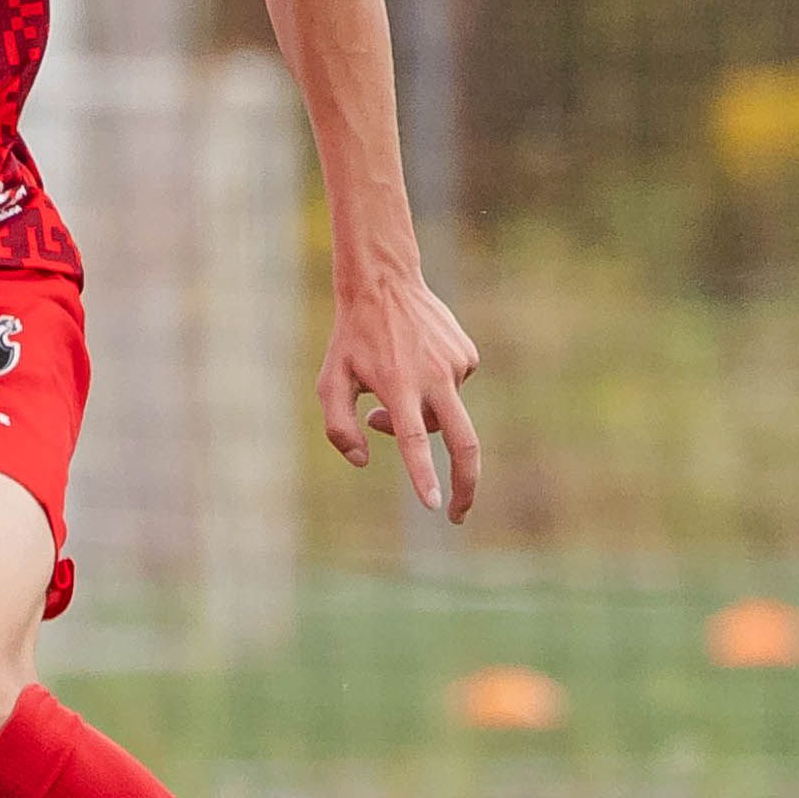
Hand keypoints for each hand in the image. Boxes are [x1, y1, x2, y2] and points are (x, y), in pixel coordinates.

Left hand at [321, 269, 482, 521]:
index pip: (414, 440)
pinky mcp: (469, 356)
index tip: (436, 506)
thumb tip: (363, 462)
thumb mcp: (330, 380)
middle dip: (465, 485)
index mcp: (399, 386)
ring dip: (421, 417)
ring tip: (391, 386)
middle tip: (457, 514)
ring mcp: (456, 366)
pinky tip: (415, 362)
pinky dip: (434, 392)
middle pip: (464, 443)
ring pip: (446, 415)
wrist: (384, 283)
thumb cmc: (351, 338)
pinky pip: (453, 391)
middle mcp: (433, 377)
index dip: (425, 475)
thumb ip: (339, 427)